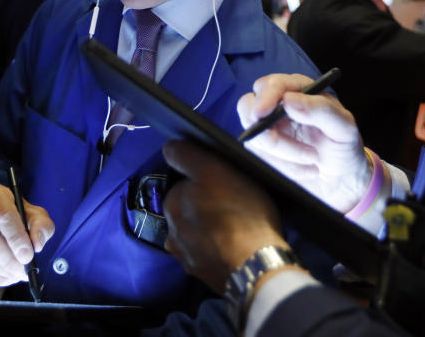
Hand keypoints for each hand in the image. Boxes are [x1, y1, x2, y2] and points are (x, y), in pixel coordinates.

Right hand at [0, 183, 54, 286]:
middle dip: (9, 260)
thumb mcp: (36, 216)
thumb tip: (36, 244)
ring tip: (18, 273)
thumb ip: (41, 226)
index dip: (17, 239)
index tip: (28, 256)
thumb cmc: (20, 218)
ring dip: (3, 271)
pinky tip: (6, 277)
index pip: (4, 216)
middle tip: (24, 270)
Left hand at [162, 140, 288, 292]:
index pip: (184, 184)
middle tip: (232, 206)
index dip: (203, 181)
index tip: (223, 184)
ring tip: (235, 230)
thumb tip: (168, 148)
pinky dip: (216, 251)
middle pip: (188, 211)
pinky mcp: (203, 276)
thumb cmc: (237, 211)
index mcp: (171, 204)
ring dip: (208, 230)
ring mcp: (186, 258)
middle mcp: (171, 232)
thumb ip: (186, 156)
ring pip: (196, 234)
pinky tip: (234, 249)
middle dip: (203, 207)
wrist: (256, 266)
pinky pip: (208, 256)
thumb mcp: (213, 170)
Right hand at [237, 73, 370, 213]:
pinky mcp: (263, 150)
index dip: (264, 97)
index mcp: (299, 90)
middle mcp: (278, 105)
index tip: (263, 113)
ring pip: (253, 137)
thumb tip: (289, 100)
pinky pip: (260, 158)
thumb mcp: (344, 128)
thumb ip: (321, 110)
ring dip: (283, 154)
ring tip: (312, 159)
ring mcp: (267, 127)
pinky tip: (305, 169)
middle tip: (281, 144)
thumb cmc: (343, 145)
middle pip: (248, 107)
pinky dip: (284, 167)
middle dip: (264, 130)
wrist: (342, 176)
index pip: (271, 85)